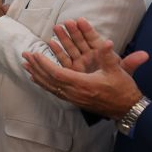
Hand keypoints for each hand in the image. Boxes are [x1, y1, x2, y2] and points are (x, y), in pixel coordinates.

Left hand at [21, 17, 148, 117]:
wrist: (126, 109)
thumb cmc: (122, 89)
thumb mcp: (117, 71)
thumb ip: (108, 56)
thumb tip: (106, 42)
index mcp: (83, 84)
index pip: (58, 73)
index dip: (45, 64)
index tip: (35, 54)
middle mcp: (75, 93)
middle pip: (49, 80)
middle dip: (36, 67)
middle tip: (25, 55)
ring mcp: (73, 98)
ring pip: (49, 86)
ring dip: (37, 74)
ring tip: (25, 65)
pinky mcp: (74, 100)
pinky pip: (54, 91)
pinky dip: (43, 84)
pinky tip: (36, 78)